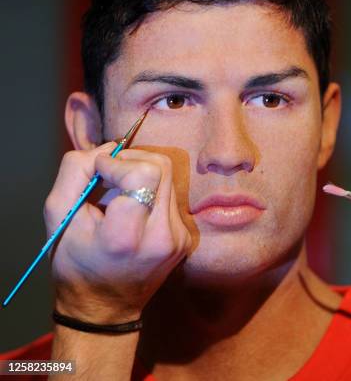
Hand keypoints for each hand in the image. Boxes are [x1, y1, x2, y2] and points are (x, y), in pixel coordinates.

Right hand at [44, 142, 190, 322]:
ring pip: (169, 177)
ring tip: (118, 193)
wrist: (105, 308)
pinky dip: (150, 191)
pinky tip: (132, 209)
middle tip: (108, 174)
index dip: (119, 162)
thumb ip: (76, 172)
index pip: (144, 174)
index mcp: (127, 236)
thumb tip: (109, 147)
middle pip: (161, 167)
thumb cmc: (76, 263)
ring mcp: (178, 238)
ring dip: (141, 174)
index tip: (100, 171)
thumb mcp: (59, 217)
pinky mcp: (185, 237)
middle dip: (132, 160)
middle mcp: (161, 237)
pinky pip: (170, 195)